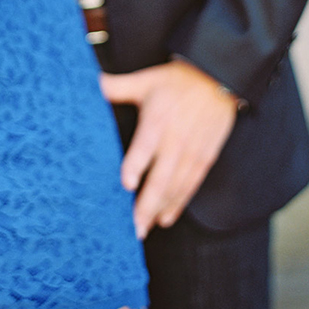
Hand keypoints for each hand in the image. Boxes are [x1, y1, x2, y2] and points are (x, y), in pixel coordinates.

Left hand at [101, 60, 238, 237]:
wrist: (218, 78)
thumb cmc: (176, 81)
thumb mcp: (145, 80)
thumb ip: (116, 86)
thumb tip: (89, 82)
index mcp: (158, 121)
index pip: (145, 147)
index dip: (136, 166)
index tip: (126, 184)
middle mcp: (175, 141)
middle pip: (161, 178)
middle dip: (146, 205)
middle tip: (132, 228)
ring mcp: (192, 152)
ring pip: (175, 188)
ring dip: (159, 210)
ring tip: (143, 229)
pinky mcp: (205, 158)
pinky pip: (190, 186)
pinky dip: (178, 204)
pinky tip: (164, 219)